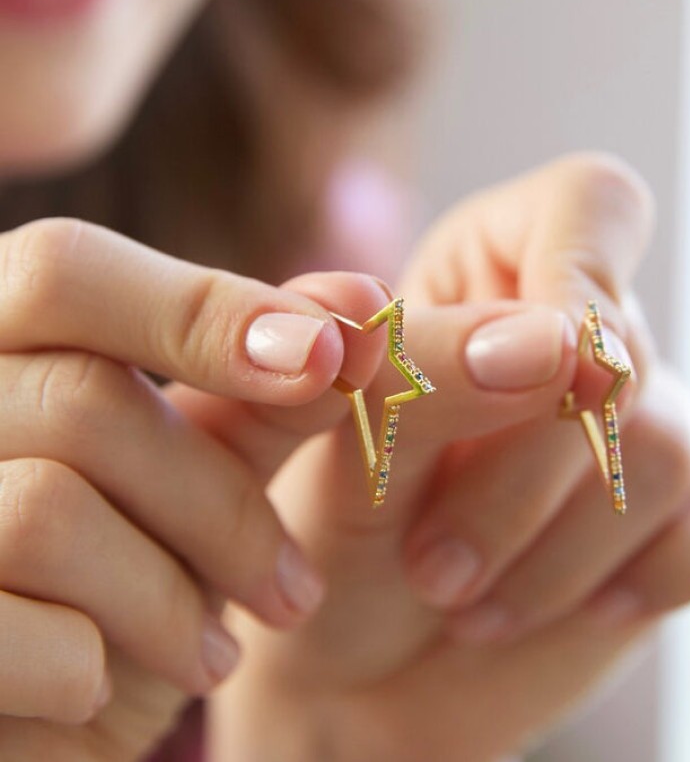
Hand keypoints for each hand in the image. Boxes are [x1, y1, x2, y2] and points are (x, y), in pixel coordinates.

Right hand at [0, 218, 388, 760]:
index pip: (66, 268)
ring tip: (214, 654)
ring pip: (48, 513)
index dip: (205, 308)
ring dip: (171, 600)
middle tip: (293, 589)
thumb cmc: (122, 592)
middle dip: (220, 505)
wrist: (35, 731)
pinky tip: (101, 691)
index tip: (335, 351)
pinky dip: (90, 670)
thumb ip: (266, 397)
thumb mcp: (197, 486)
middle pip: (84, 400)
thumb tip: (361, 308)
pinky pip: (8, 627)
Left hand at [206, 155, 689, 761]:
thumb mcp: (340, 444)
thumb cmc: (329, 535)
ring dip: (561, 553)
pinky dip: (669, 572)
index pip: (591, 203)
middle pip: (622, 358)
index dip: (581, 280)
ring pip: (666, 447)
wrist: (361, 669)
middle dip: (520, 483)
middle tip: (432, 567)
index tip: (520, 377)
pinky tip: (591, 606)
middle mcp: (582, 334)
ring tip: (470, 604)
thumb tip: (565, 343)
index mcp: (496, 268)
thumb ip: (425, 368)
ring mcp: (644, 418)